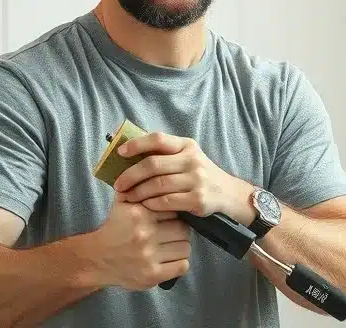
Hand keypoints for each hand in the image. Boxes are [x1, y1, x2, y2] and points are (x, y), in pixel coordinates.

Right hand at [89, 194, 190, 290]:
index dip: (175, 214)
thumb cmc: (114, 228)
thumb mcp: (122, 203)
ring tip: (170, 246)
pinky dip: (180, 263)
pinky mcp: (152, 275)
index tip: (170, 219)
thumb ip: (138, 187)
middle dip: (180, 230)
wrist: (96, 258)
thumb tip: (157, 171)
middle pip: (183, 229)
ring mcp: (149, 257)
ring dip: (180, 247)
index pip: (174, 210)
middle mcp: (145, 235)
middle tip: (172, 233)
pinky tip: (170, 260)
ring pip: (185, 247)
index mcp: (140, 214)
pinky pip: (183, 266)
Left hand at [113, 132, 250, 221]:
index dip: (136, 144)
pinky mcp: (198, 199)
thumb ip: (165, 156)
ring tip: (127, 197)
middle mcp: (192, 160)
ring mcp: (196, 179)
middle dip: (130, 175)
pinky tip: (144, 206)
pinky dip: (151, 204)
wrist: (228, 194)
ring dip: (137, 192)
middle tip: (117, 185)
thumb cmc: (199, 176)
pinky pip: (166, 201)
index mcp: (187, 146)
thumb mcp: (188, 158)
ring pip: (157, 184)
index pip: (158, 139)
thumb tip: (128, 156)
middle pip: (153, 164)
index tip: (120, 153)